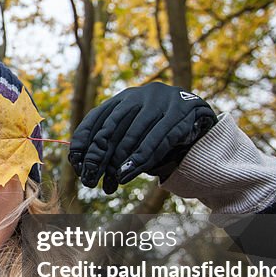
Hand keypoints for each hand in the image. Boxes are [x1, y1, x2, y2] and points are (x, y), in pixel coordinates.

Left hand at [68, 82, 215, 193]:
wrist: (197, 112)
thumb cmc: (158, 127)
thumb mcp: (134, 130)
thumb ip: (113, 142)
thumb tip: (84, 166)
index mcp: (123, 98)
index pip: (95, 119)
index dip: (83, 142)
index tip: (77, 165)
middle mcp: (138, 96)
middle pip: (111, 127)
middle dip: (99, 156)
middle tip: (90, 179)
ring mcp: (160, 101)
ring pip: (133, 133)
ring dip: (120, 160)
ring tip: (112, 180)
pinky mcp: (179, 112)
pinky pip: (158, 138)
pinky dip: (141, 157)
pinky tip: (130, 172)